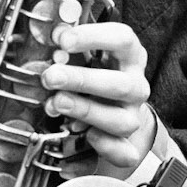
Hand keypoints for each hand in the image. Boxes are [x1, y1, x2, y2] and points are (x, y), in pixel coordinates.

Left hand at [39, 18, 156, 176]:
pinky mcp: (128, 145)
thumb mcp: (85, 56)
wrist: (115, 114)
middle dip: (81, 80)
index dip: (93, 37)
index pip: (122, 39)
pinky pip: (122, 151)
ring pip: (119, 120)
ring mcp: (132, 116)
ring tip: (56, 103)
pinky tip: (84, 136)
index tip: (63, 40)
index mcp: (129, 57)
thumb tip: (53, 34)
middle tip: (51, 77)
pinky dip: (104, 146)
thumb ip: (69, 47)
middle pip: (120, 84)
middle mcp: (135, 86)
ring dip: (85, 111)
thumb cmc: (97, 76)